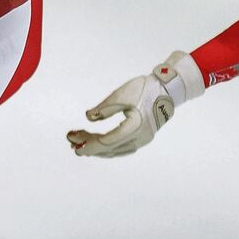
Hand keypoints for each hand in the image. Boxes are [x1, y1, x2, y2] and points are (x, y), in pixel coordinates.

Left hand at [66, 51, 204, 157]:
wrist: (168, 89)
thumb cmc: (145, 89)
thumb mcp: (121, 95)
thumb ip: (104, 109)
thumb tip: (88, 118)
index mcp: (134, 128)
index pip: (106, 142)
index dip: (88, 144)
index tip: (73, 143)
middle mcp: (139, 138)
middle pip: (108, 148)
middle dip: (88, 144)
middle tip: (70, 139)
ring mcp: (142, 140)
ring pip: (114, 150)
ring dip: (96, 147)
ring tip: (79, 142)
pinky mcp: (142, 138)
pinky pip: (121, 147)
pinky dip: (107, 146)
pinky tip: (96, 142)